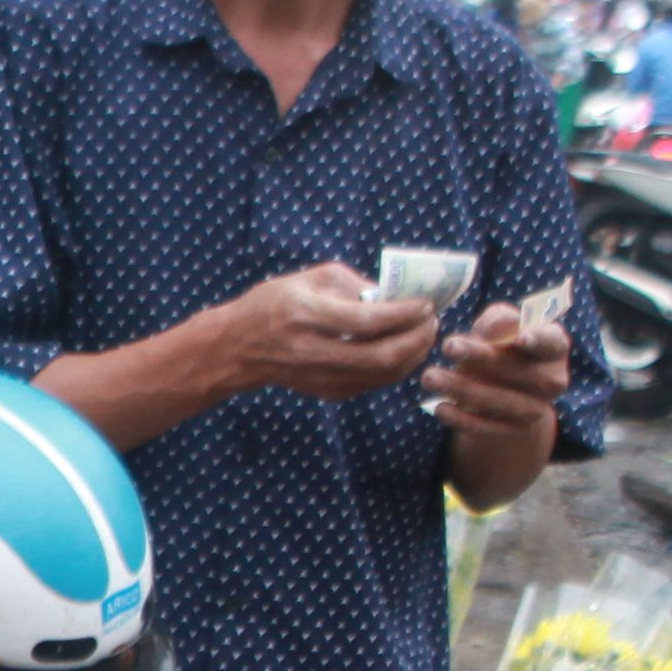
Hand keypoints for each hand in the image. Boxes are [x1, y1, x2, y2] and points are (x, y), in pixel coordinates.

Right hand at [192, 263, 443, 404]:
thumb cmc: (275, 303)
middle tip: (432, 321)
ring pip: (383, 375)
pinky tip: (405, 350)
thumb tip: (397, 297)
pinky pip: (374, 383)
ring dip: (413, 355)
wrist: (239, 347)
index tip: (425, 303)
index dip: (404, 313)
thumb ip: (355, 285)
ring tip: (424, 335)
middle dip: (417, 339)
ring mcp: (320, 377)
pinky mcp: (327, 391)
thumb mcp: (310, 278)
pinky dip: (397, 367)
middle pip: (381, 355)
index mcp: (306, 314)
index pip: (367, 320)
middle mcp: (313, 350)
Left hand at [424, 300, 567, 445]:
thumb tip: (497, 328)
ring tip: (430, 377)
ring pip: (502, 401)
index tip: (519, 339)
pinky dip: (463, 419)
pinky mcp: (516, 430)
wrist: (503, 384)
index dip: (537, 340)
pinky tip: (439, 407)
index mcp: (554, 346)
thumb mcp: (499, 323)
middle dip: (482, 359)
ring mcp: (537, 408)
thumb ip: (499, 319)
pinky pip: (489, 427)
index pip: (551, 341)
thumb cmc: (500, 342)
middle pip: (520, 372)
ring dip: (463, 389)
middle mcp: (553, 379)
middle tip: (448, 346)